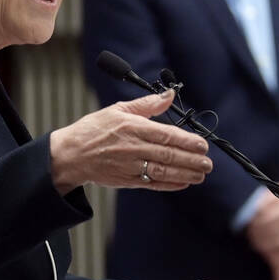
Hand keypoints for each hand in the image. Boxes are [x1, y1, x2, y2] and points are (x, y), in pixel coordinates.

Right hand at [49, 91, 211, 193]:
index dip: (187, 141)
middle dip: (191, 160)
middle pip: (168, 155)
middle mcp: (132, 147)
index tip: (202, 144)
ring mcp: (129, 166)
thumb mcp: (118, 110)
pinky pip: (152, 184)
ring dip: (185, 174)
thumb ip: (147, 104)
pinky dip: (169, 185)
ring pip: (163, 171)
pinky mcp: (126, 180)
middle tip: (208, 163)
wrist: (70, 155)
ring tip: (201, 174)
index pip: (166, 135)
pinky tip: (183, 183)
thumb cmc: (93, 130)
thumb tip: (169, 94)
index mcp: (132, 128)